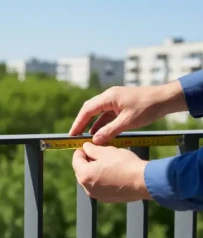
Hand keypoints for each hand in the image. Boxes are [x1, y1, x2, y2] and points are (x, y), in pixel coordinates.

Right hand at [69, 81, 186, 144]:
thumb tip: (95, 140)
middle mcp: (109, 97)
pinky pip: (106, 116)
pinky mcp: (119, 106)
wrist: (165, 99)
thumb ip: (110, 131)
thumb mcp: (128, 121)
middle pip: (89, 110)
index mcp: (109, 97)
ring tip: (85, 137)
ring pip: (97, 113)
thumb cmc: (148, 107)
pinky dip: (101, 124)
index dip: (78, 122)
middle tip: (75, 136)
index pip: (87, 110)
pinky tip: (99, 134)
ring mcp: (114, 101)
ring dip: (91, 125)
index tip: (72, 134)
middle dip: (81, 123)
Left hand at [72, 143, 151, 202]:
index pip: (76, 160)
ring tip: (105, 162)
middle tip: (95, 153)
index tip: (86, 146)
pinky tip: (112, 172)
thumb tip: (86, 147)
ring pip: (90, 180)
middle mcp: (88, 188)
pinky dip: (101, 179)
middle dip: (86, 161)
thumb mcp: (106, 151)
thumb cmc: (124, 164)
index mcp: (85, 175)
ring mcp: (97, 195)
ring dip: (93, 170)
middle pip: (81, 171)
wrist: (143, 181)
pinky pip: (99, 187)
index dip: (80, 151)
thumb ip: (92, 149)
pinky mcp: (107, 199)